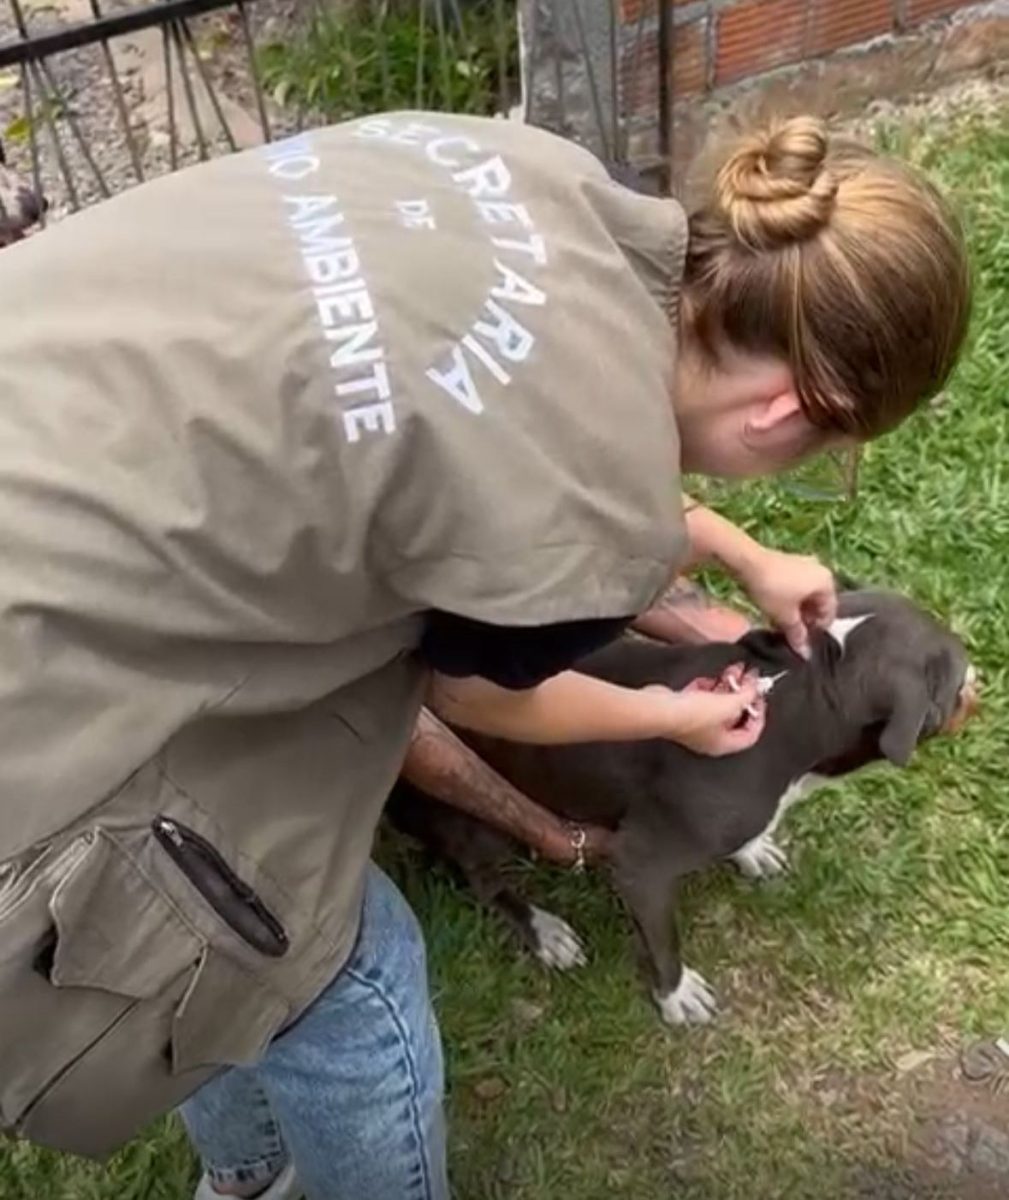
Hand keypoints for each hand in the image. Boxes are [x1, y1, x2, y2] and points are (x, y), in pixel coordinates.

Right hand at [647, 664, 765, 755]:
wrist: (660, 710)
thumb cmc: (694, 715)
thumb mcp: (728, 704)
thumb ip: (746, 695)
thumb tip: (756, 688)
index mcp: (724, 743)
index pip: (750, 735)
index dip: (759, 716)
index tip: (760, 697)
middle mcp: (711, 737)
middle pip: (734, 716)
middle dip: (743, 694)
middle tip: (749, 676)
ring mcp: (696, 724)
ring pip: (718, 705)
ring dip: (728, 686)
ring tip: (734, 669)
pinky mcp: (683, 711)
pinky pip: (701, 699)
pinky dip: (708, 688)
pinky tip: (710, 678)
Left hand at [736, 548, 836, 658]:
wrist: (748, 562)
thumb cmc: (772, 589)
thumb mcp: (785, 616)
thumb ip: (797, 634)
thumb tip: (805, 653)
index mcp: (826, 582)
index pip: (829, 612)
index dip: (817, 629)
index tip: (803, 639)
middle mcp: (821, 570)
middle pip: (819, 602)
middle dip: (806, 619)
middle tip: (792, 632)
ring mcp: (806, 563)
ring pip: (807, 594)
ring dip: (798, 610)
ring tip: (783, 622)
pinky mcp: (790, 562)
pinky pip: (797, 585)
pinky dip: (791, 598)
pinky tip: (778, 607)